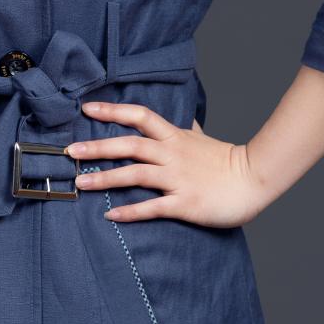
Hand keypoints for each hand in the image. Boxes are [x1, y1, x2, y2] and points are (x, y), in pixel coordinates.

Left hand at [63, 100, 271, 227]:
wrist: (254, 179)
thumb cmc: (228, 161)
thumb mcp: (203, 138)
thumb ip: (188, 128)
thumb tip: (184, 117)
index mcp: (174, 137)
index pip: (139, 116)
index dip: (112, 111)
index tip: (86, 108)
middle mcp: (172, 154)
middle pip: (129, 145)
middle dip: (97, 148)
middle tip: (69, 152)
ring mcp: (178, 178)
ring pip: (135, 174)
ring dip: (105, 178)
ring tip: (81, 183)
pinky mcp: (184, 202)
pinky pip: (152, 207)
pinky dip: (131, 211)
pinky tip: (111, 215)